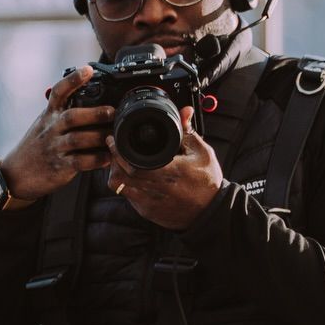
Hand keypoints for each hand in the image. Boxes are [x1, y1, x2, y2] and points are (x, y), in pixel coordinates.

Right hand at [0, 65, 115, 200]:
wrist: (17, 174)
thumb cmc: (36, 146)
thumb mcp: (45, 123)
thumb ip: (62, 111)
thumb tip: (86, 95)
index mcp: (49, 115)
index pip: (58, 92)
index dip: (73, 79)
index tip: (88, 70)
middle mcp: (51, 129)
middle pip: (72, 117)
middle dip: (94, 113)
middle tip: (112, 111)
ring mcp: (55, 148)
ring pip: (77, 139)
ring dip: (98, 137)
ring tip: (114, 136)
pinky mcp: (60, 167)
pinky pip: (80, 162)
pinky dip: (95, 160)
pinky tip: (108, 158)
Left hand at [107, 107, 224, 230]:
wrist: (211, 212)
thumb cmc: (207, 183)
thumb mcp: (201, 153)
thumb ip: (188, 131)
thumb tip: (184, 111)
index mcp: (167, 172)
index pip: (130, 163)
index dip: (117, 151)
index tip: (113, 139)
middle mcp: (155, 190)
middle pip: (119, 175)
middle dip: (113, 159)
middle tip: (114, 148)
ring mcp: (149, 203)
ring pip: (120, 187)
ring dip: (117, 172)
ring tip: (121, 161)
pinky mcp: (148, 212)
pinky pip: (128, 197)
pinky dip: (126, 185)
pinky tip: (132, 176)